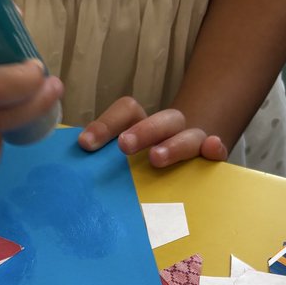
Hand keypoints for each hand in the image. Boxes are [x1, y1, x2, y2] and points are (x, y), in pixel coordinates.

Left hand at [77, 96, 227, 166]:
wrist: (184, 172)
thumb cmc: (140, 171)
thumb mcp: (120, 164)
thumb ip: (100, 164)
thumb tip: (70, 174)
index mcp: (142, 124)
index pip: (127, 110)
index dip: (106, 123)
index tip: (85, 145)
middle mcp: (167, 129)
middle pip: (159, 119)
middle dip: (142, 131)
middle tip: (124, 146)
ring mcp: (191, 142)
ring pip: (187, 134)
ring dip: (172, 145)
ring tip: (156, 159)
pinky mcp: (210, 159)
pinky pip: (215, 150)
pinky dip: (214, 148)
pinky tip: (211, 149)